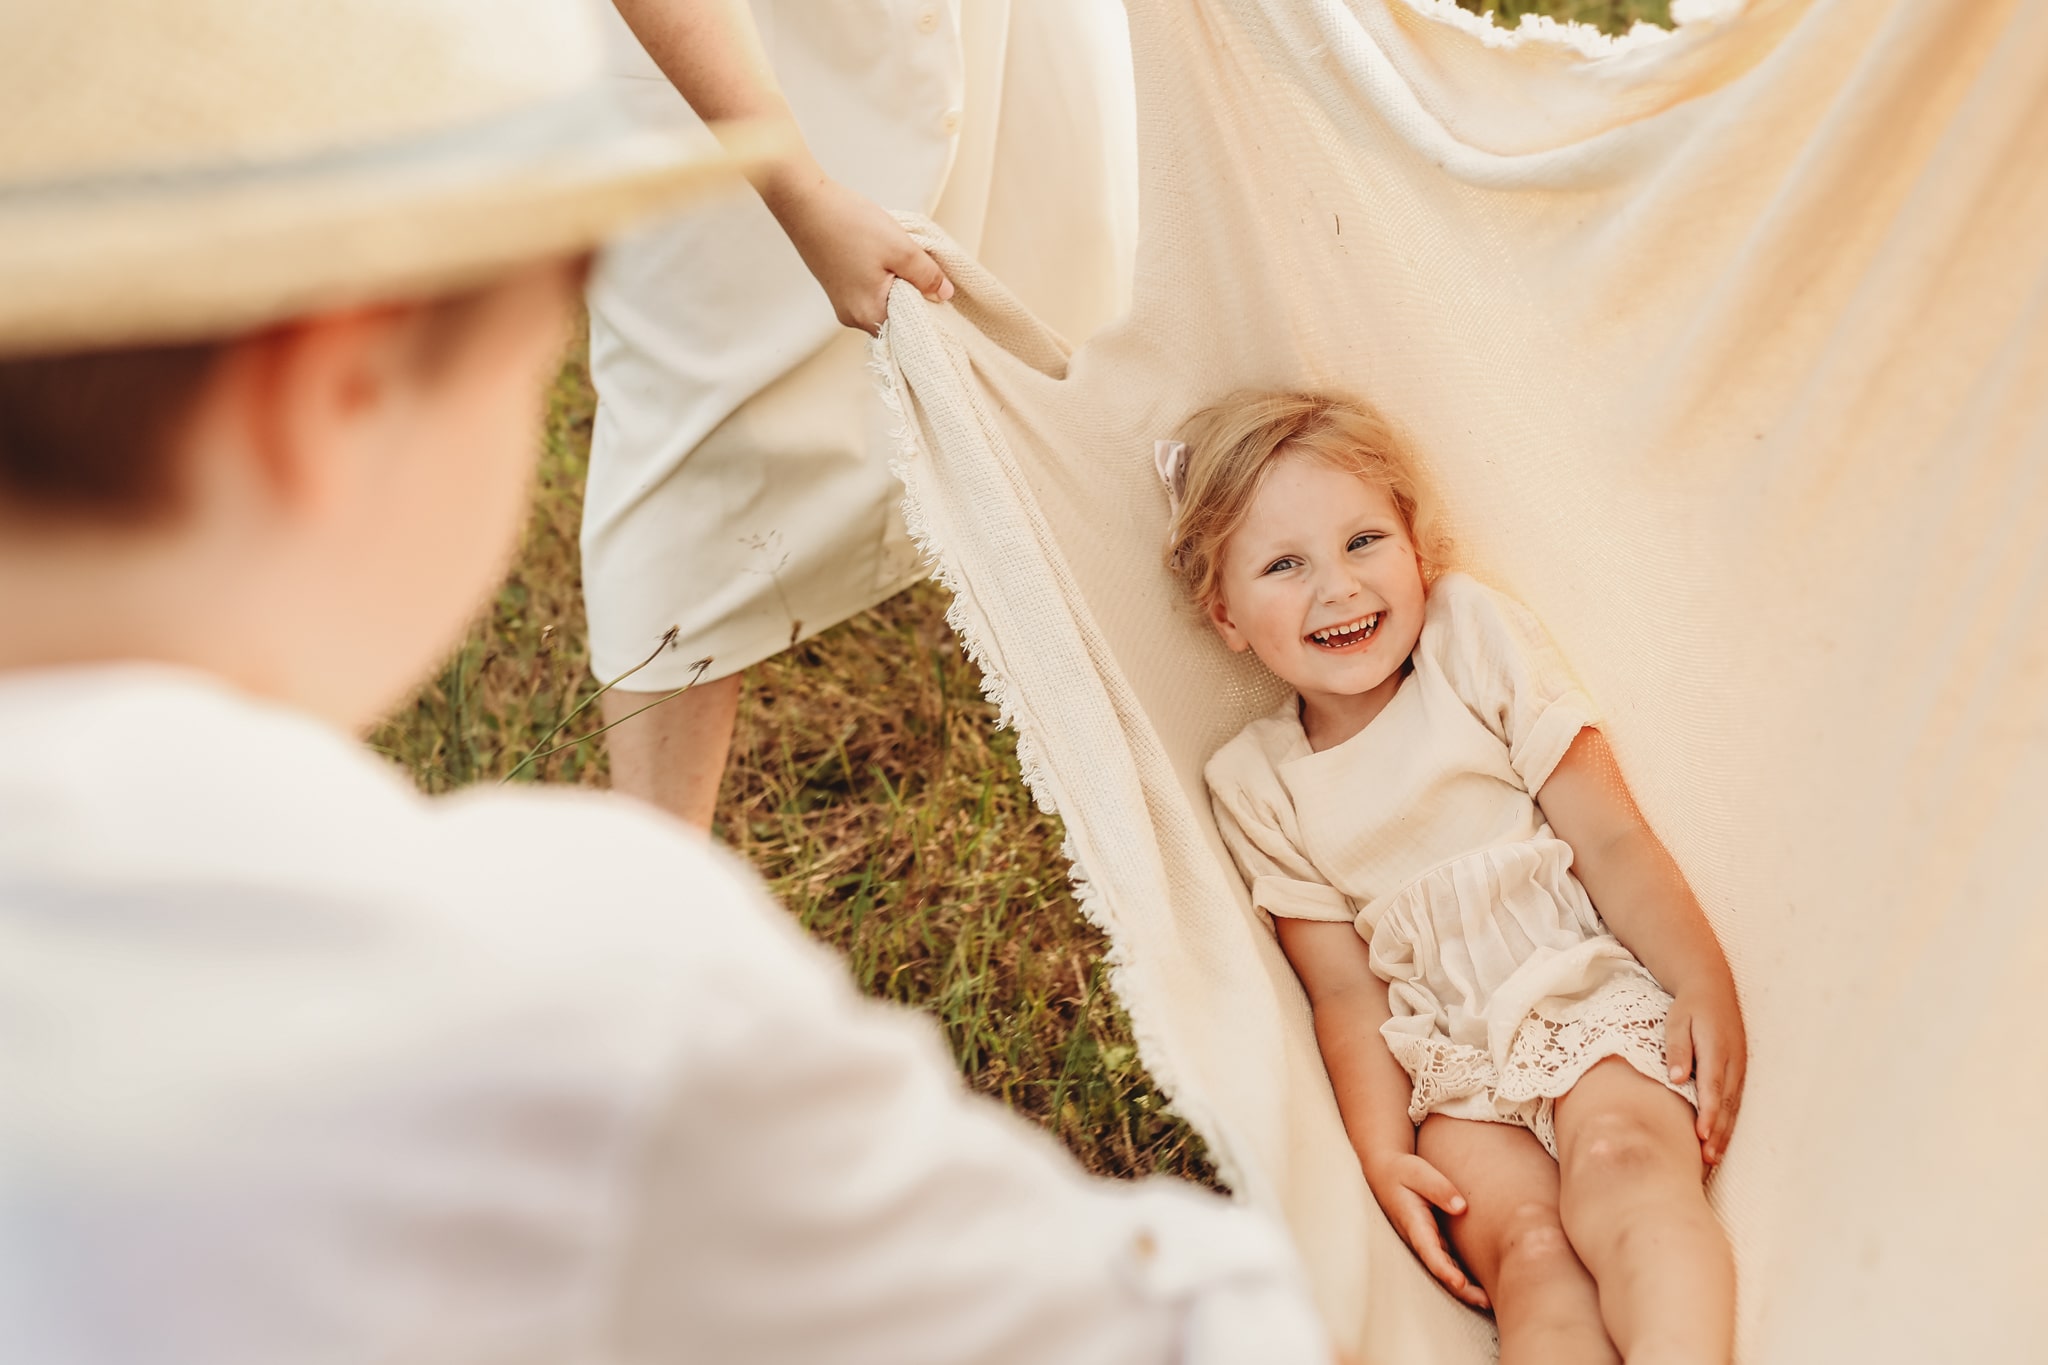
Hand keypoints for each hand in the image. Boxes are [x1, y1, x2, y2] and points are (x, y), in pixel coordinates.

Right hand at [757, 157, 952, 333]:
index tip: (940, 285)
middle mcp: (854, 318)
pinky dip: (883, 277)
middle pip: (899, 315)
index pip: (913, 325)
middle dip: (915, 292)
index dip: (931, 306)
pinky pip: (871, 291)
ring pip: (886, 301)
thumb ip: (927, 275)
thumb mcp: (901, 248)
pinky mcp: (839, 290)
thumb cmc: (849, 224)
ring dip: (899, 282)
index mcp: (870, 315)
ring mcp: (844, 305)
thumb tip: (945, 294)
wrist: (805, 203)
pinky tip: (884, 256)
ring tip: (900, 257)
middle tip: (923, 265)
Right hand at [1362, 1151, 1488, 1309]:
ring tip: (1488, 1301)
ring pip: (1443, 1269)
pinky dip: (1462, 1275)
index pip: (1428, 1250)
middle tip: (1484, 1301)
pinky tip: (1481, 1284)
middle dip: (1460, 1288)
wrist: (1386, 1172)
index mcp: (1413, 1222)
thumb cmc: (1403, 1171)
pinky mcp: (1433, 1240)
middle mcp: (1418, 1237)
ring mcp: (1425, 1241)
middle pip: (1439, 1269)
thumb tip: (1461, 1207)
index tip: (1459, 1282)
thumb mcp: (1418, 1172)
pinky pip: (1447, 1262)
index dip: (1443, 1268)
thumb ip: (1439, 1188)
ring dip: (1464, 1287)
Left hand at [1665, 983, 1746, 1165]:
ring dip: (1725, 1132)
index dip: (1708, 1114)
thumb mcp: (1677, 1021)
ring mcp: (1739, 1066)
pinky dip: (1729, 1121)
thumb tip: (1676, 1078)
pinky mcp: (1739, 1070)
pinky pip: (1735, 1100)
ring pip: (1734, 1105)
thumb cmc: (1689, 1007)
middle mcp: (1733, 1061)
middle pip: (1726, 1103)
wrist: (1712, 988)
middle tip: (1707, 1158)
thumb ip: (1677, 1049)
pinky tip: (1720, 1138)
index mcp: (1717, 1049)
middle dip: (1718, 1132)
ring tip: (1712, 1157)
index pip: (1712, 1087)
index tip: (1700, 1135)